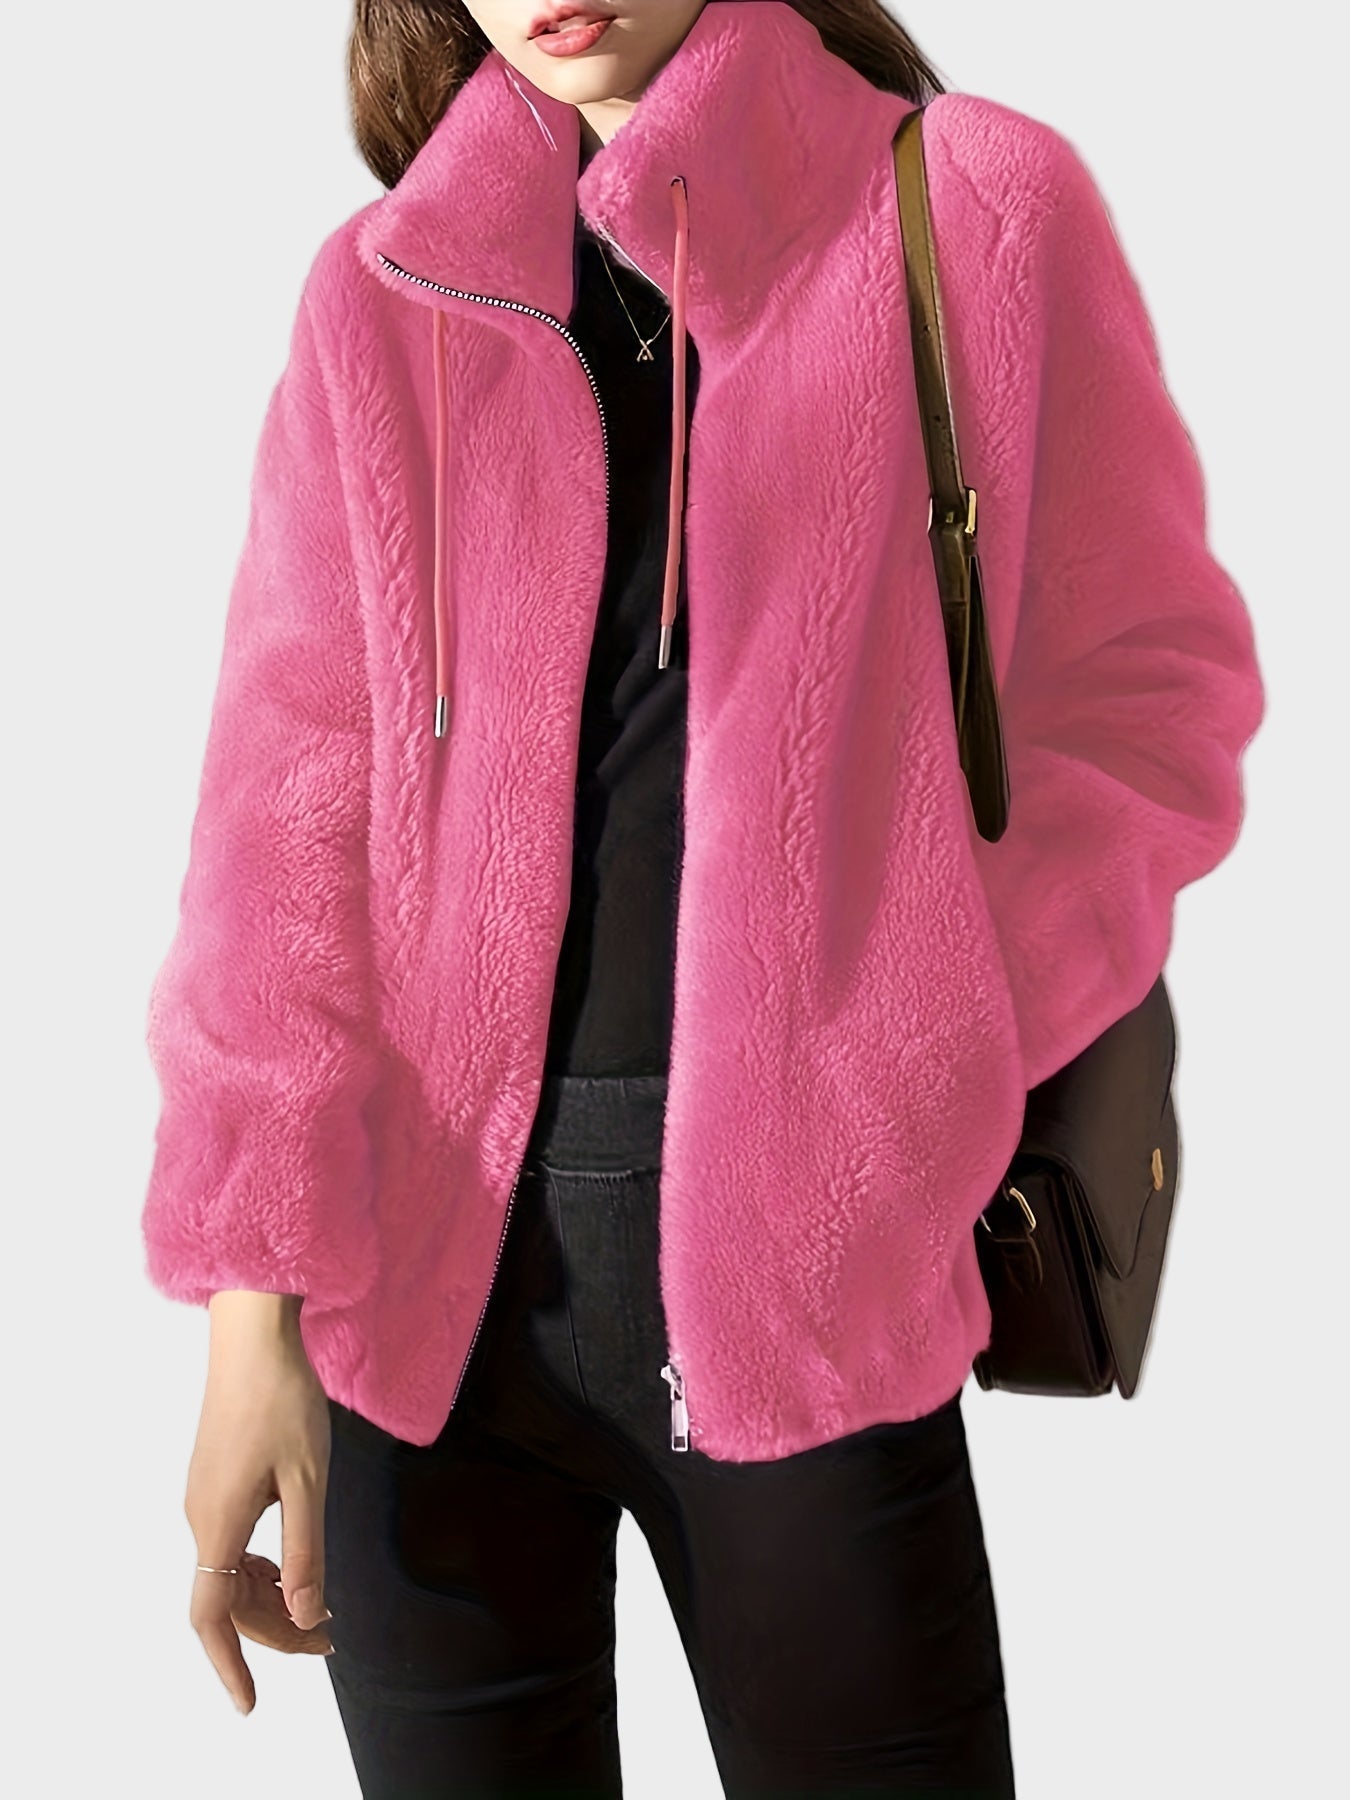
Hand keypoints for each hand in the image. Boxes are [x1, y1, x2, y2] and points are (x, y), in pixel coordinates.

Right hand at [185, 1292, 335, 1713]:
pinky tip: (293, 1560)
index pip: (212, 1616)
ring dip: (270, 1598)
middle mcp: (201, 1516)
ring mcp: (203, 1496)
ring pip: (229, 1572)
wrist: (253, 1336)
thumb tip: (305, 1615)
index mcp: (219, 1523)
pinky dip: (260, 1566)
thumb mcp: (308, 1480)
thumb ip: (306, 1551)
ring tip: (320, 1607)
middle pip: (228, 1599)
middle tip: (331, 1639)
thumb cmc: (284, 1400)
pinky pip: (231, 1543)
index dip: (231, 1665)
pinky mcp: (214, 1478)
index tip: (250, 1705)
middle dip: (275, 1629)